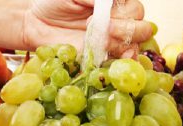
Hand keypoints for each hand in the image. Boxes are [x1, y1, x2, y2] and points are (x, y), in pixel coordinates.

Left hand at [22, 0, 151, 57]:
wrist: (39, 24)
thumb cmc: (56, 2)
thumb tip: (107, 3)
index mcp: (117, 1)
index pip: (135, 7)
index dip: (121, 12)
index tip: (95, 16)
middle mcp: (122, 19)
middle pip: (143, 26)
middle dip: (125, 29)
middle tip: (103, 29)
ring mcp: (117, 40)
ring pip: (137, 44)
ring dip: (121, 44)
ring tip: (100, 43)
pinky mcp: (109, 57)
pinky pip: (127, 63)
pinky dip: (123, 63)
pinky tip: (109, 58)